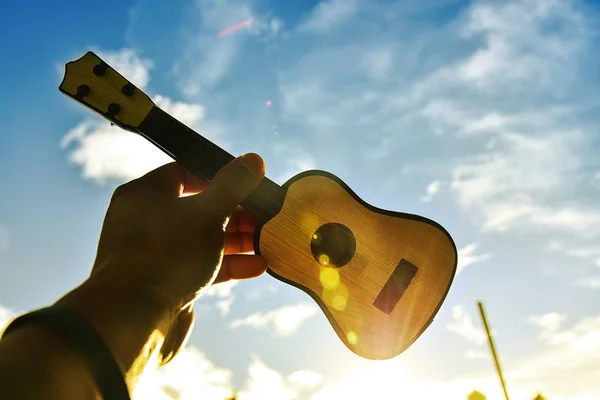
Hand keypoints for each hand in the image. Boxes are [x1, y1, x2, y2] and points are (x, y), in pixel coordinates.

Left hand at [88, 153, 266, 363]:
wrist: (133, 321)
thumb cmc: (166, 257)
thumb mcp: (207, 213)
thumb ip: (232, 186)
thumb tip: (254, 160)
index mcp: (145, 196)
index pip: (184, 173)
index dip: (218, 176)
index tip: (248, 184)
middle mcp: (147, 222)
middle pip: (198, 208)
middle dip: (235, 213)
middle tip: (264, 216)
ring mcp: (157, 254)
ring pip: (203, 239)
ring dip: (236, 240)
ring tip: (265, 240)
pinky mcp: (168, 282)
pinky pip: (202, 266)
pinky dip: (228, 264)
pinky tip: (257, 266)